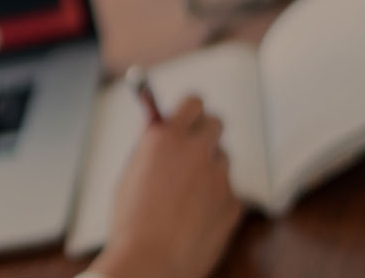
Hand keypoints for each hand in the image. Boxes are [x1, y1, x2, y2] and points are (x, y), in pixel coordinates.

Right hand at [90, 95, 243, 277]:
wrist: (151, 261)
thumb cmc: (132, 220)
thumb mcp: (131, 173)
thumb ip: (151, 147)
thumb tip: (163, 127)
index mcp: (165, 138)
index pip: (193, 103)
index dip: (190, 110)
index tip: (188, 115)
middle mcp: (195, 151)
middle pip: (216, 123)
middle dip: (205, 131)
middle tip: (194, 145)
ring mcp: (219, 177)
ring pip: (221, 160)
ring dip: (208, 169)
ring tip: (184, 195)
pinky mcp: (233, 202)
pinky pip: (226, 191)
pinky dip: (214, 200)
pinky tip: (193, 218)